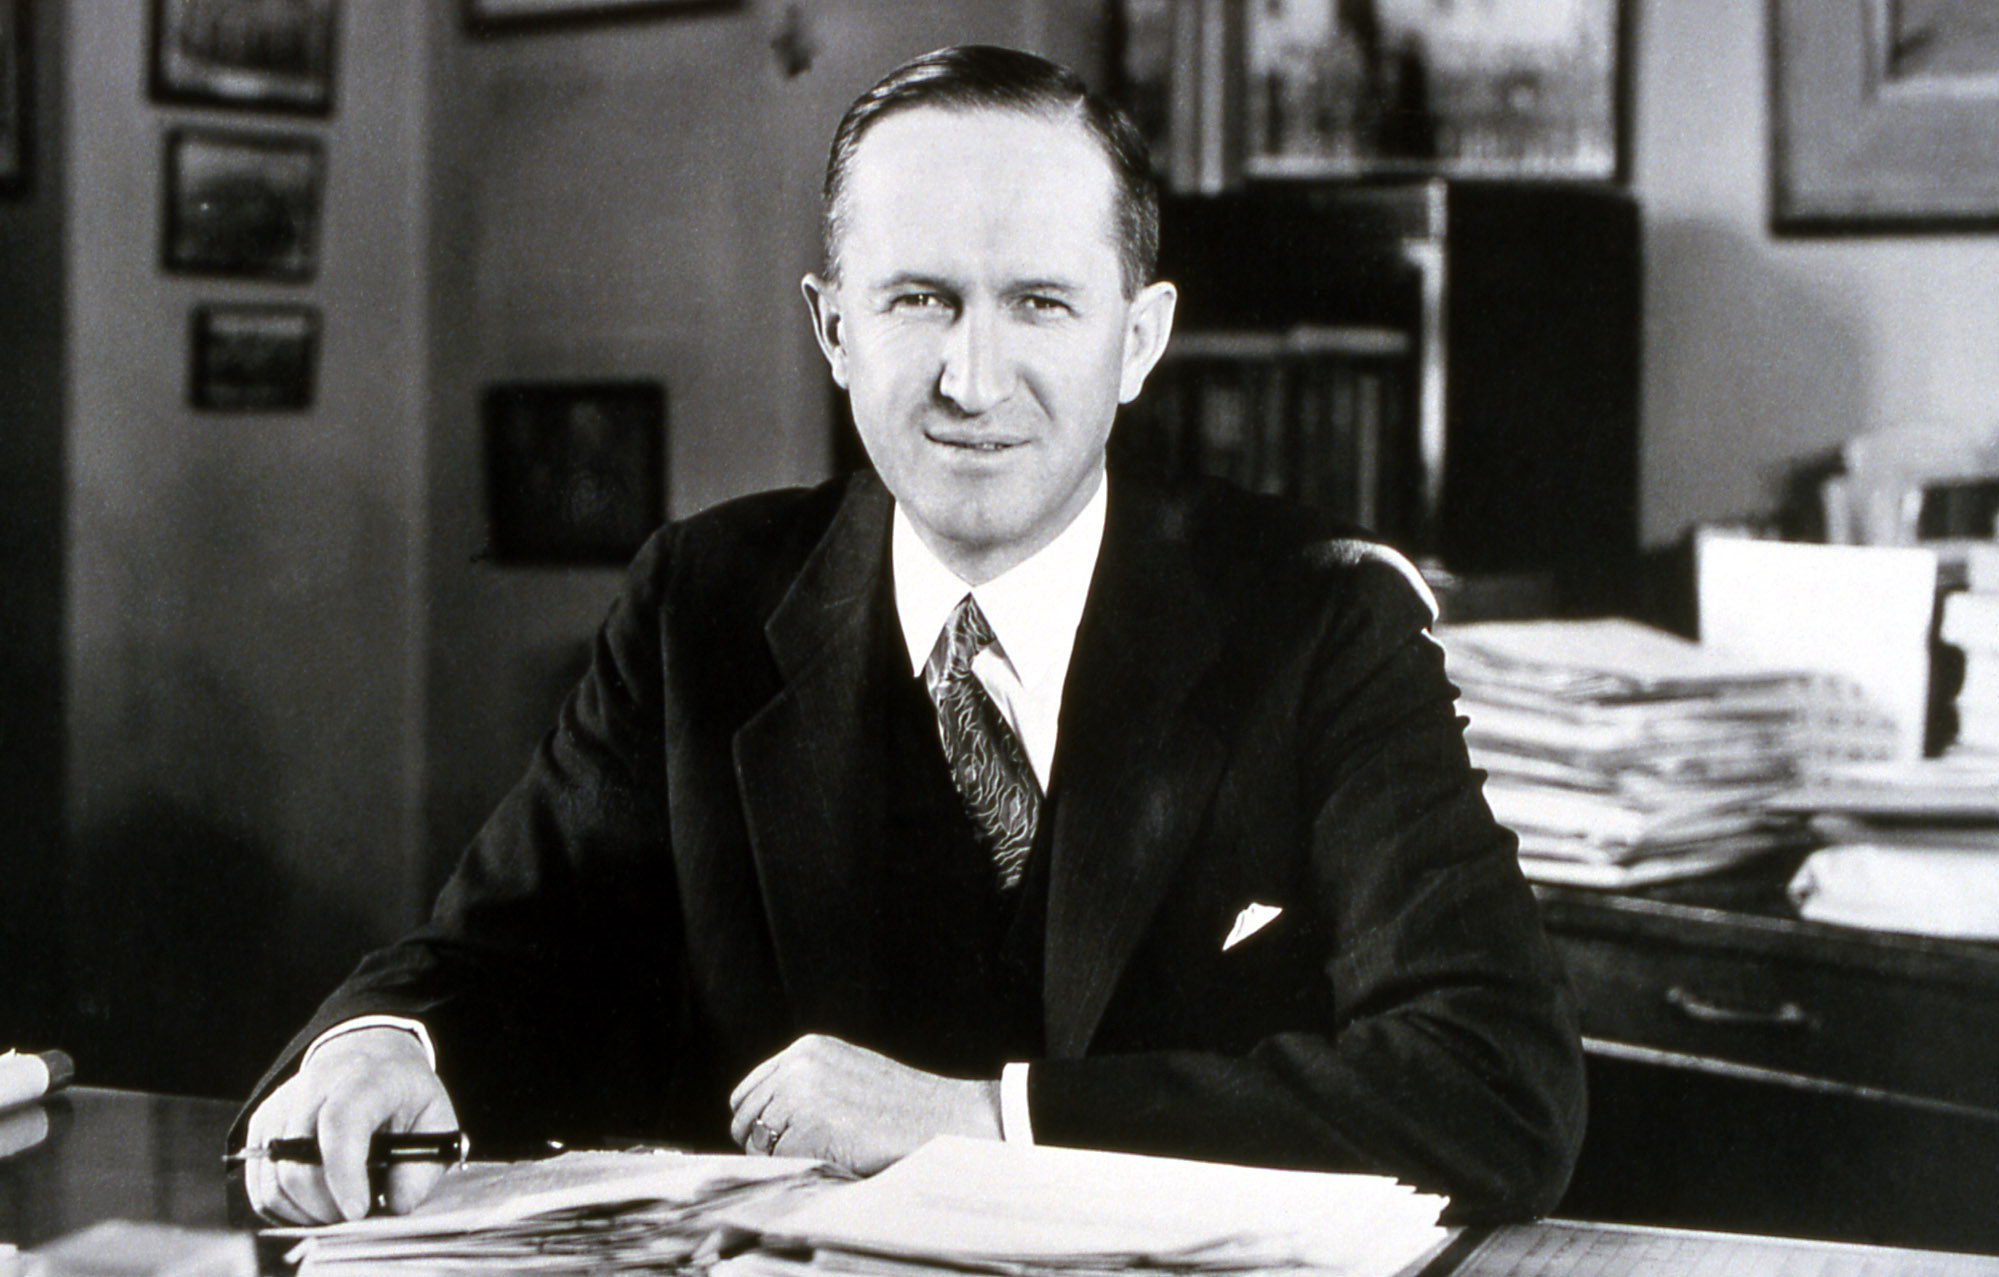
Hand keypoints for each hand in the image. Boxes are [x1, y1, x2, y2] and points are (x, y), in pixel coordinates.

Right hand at [242, 1027, 459, 1223]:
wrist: (369, 1058)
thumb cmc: (404, 1097)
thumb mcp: (435, 1122)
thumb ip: (423, 1166)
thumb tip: (398, 1205)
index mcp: (367, 1078)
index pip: (340, 1122)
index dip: (344, 1173)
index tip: (358, 1211)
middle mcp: (315, 1085)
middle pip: (299, 1160)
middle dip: (327, 1206)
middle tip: (355, 1218)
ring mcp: (281, 1105)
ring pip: (275, 1180)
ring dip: (305, 1213)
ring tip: (339, 1211)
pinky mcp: (261, 1127)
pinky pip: (260, 1186)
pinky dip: (285, 1210)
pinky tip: (315, 1206)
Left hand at [727, 1034, 1000, 1174]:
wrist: (943, 1117)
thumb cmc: (903, 1104)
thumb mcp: (848, 1071)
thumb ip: (808, 1082)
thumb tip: (768, 1118)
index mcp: (805, 1049)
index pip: (748, 1091)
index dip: (755, 1121)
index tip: (771, 1140)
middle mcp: (796, 1067)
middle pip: (745, 1119)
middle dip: (762, 1144)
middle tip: (796, 1157)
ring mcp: (800, 1096)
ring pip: (759, 1144)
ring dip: (783, 1158)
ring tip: (824, 1155)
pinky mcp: (808, 1129)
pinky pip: (782, 1163)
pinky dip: (801, 1170)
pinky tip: (834, 1161)